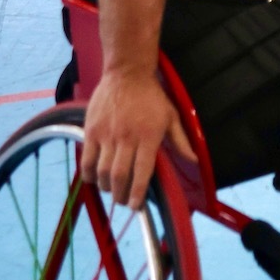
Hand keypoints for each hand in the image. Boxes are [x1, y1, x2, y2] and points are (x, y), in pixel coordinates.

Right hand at [80, 69, 196, 209]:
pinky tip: (94, 178)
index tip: (136, 206)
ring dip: (106, 187)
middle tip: (123, 201)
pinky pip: (86, 160)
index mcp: (149, 136)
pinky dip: (89, 175)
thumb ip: (181, 141)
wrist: (127, 73)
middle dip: (120, 195)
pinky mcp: (91, 130)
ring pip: (102, 172)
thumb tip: (194, 161)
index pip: (142, 171)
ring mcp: (107, 135)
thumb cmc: (151, 96)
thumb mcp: (171, 116)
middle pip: (119, 176)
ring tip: (111, 190)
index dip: (138, 193)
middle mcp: (127, 138)